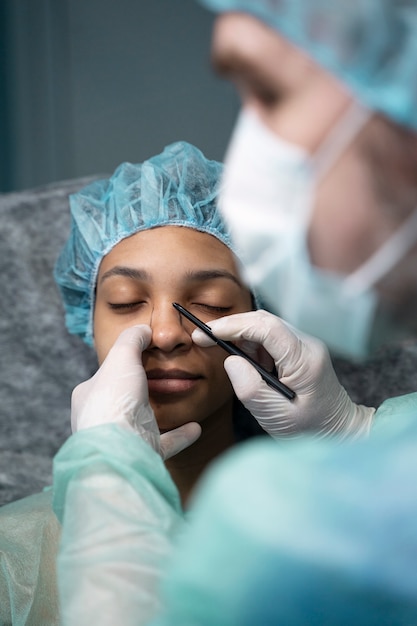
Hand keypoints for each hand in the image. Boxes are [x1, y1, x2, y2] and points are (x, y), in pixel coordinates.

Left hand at [71, 325, 200, 458]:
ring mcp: (122, 440)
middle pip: (125, 397)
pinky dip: (180, 434)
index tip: (145, 356)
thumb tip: (143, 329)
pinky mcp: (142, 455)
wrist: (119, 452)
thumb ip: (132, 339)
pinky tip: (194, 427)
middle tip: (165, 377)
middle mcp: (101, 419)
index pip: (106, 374)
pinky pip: (164, 442)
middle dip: (142, 389)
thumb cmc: (115, 401)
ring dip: (160, 412)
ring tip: (178, 401)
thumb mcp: (122, 357)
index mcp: (88, 396)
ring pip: (142, 422)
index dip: (124, 363)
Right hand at [192, 311, 374, 439]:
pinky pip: (270, 336)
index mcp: (305, 360)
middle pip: (264, 320)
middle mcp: (307, 345)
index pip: (266, 328)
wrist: (338, 432)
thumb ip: (251, 389)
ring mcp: (305, 344)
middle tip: (202, 338)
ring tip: (231, 360)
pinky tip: (248, 364)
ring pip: (265, 326)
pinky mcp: (299, 349)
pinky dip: (251, 344)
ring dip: (241, 336)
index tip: (206, 333)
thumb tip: (230, 361)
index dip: (233, 326)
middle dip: (231, 326)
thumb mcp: (276, 416)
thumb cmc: (309, 429)